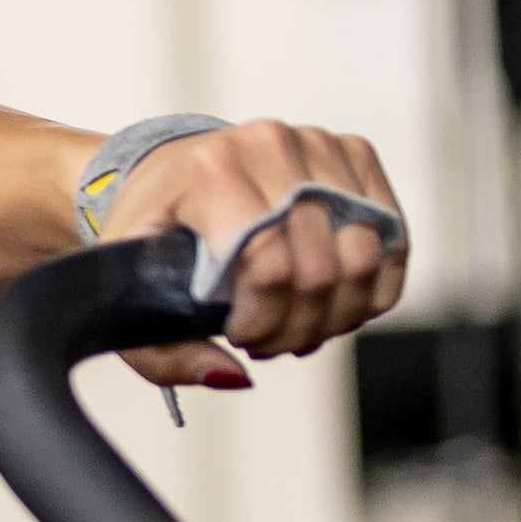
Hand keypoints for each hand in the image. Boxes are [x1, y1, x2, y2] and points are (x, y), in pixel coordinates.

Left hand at [98, 118, 407, 390]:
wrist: (166, 174)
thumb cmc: (151, 230)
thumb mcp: (128, 292)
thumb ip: (164, 352)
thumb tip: (232, 377)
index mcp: (210, 169)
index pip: (268, 263)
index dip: (264, 319)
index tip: (239, 335)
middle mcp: (269, 145)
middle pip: (320, 268)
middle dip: (298, 327)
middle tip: (270, 342)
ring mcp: (318, 144)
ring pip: (364, 257)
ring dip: (338, 314)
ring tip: (299, 327)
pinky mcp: (355, 155)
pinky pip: (392, 239)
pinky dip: (372, 289)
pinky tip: (335, 306)